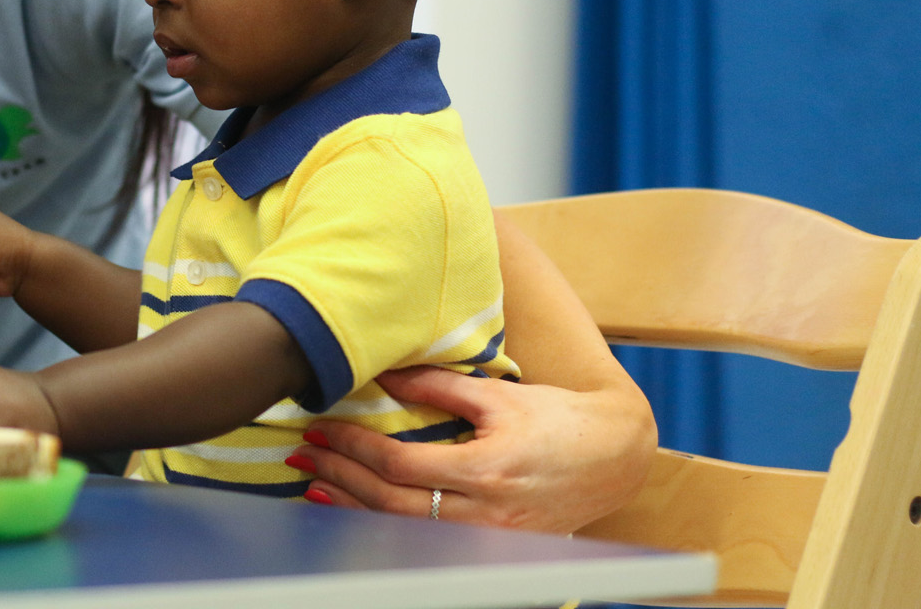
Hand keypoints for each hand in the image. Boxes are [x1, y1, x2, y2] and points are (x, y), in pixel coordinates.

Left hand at [294, 366, 655, 533]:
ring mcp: (489, 540)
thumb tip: (384, 371)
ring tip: (315, 486)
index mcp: (486, 469)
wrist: (617, 458)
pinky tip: (360, 513)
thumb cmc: (559, 420)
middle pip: (391, 505)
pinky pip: (428, 542)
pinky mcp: (494, 550)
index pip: (398, 465)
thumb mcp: (499, 394)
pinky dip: (388, 528)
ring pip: (405, 532)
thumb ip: (439, 385)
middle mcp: (485, 513)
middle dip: (340, 477)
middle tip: (303, 455)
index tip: (322, 428)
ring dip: (353, 509)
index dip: (353, 447)